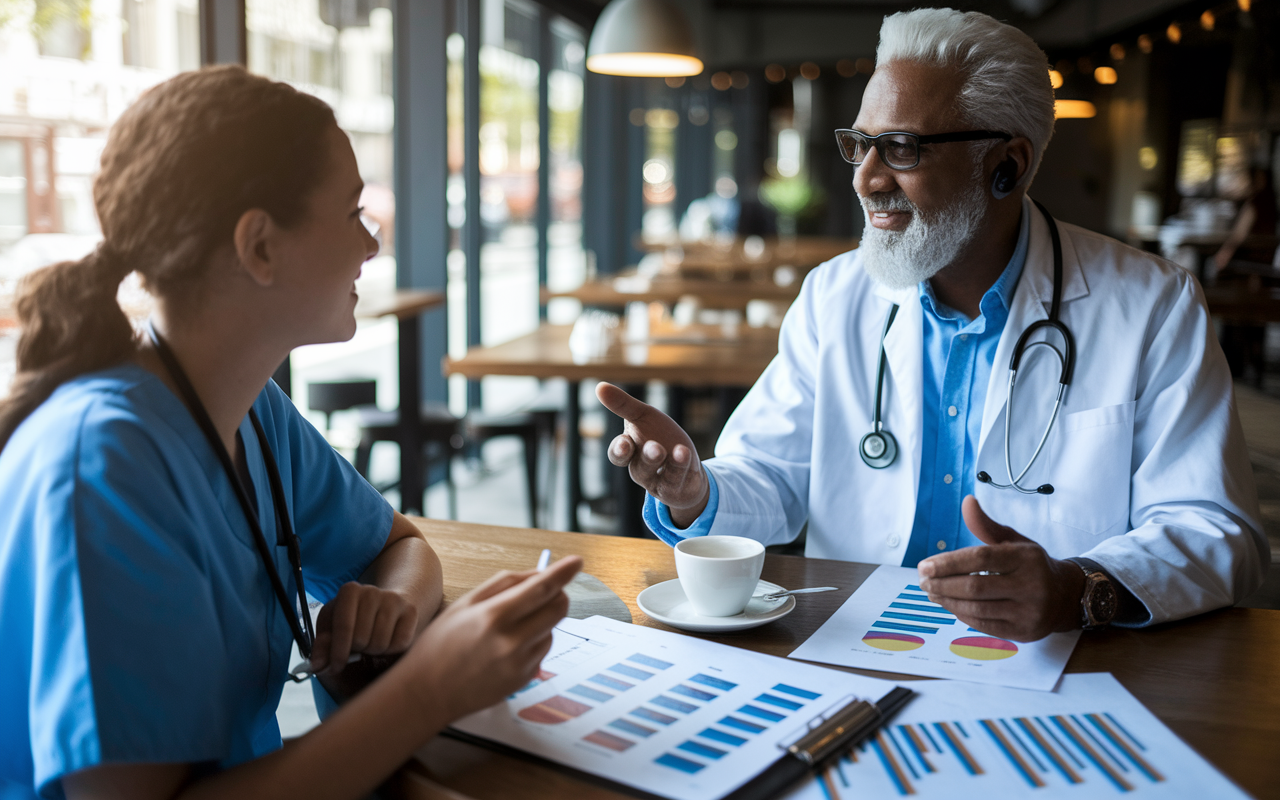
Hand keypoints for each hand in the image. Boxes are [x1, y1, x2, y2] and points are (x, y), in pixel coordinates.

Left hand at [310, 582, 419, 674]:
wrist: (385, 606)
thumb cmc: (353, 620)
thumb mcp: (332, 628)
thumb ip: (322, 647)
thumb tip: (317, 665)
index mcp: (349, 591)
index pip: (343, 627)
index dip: (337, 653)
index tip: (335, 668)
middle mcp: (372, 591)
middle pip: (361, 638)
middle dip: (357, 650)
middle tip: (358, 647)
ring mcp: (394, 600)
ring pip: (380, 644)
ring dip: (373, 651)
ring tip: (371, 642)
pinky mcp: (411, 612)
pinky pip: (399, 644)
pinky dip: (391, 650)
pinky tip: (387, 640)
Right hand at [403, 556, 581, 722]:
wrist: (427, 693)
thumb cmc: (440, 644)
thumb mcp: (465, 603)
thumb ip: (504, 584)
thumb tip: (537, 573)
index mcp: (494, 617)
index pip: (541, 588)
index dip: (563, 572)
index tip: (578, 561)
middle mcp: (511, 642)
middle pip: (558, 609)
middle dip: (557, 594)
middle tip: (542, 592)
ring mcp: (521, 664)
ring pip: (552, 629)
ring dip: (540, 620)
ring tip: (506, 629)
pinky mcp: (524, 679)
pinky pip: (542, 650)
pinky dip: (533, 642)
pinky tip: (504, 649)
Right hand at [596, 382, 707, 526]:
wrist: (686, 463)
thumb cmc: (660, 436)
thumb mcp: (644, 416)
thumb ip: (623, 405)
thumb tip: (599, 386)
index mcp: (630, 452)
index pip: (618, 455)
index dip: (620, 450)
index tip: (625, 442)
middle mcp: (641, 470)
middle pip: (638, 468)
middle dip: (647, 458)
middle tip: (655, 448)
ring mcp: (659, 482)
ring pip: (657, 476)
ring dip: (665, 463)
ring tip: (671, 450)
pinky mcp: (676, 488)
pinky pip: (676, 479)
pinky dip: (680, 465)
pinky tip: (683, 451)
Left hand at [916, 496, 1084, 641]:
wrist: (1065, 596)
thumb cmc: (1031, 565)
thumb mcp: (1014, 541)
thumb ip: (986, 526)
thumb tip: (967, 502)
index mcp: (1025, 558)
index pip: (980, 558)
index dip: (949, 562)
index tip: (925, 565)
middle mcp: (1030, 585)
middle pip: (975, 586)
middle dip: (942, 584)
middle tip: (922, 581)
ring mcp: (1028, 611)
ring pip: (977, 608)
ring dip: (948, 601)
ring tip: (931, 592)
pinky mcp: (1023, 631)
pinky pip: (984, 625)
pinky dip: (962, 615)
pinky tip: (949, 605)